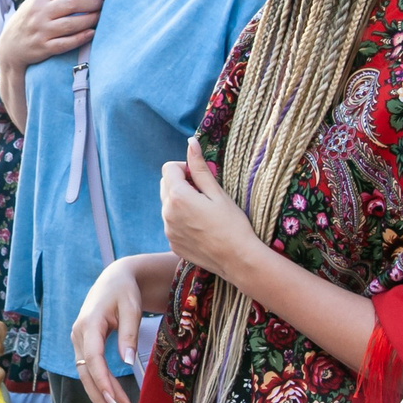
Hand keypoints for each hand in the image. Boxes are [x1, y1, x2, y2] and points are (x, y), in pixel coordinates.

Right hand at [0, 0, 104, 73]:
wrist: (10, 46)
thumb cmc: (29, 20)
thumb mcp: (36, 1)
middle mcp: (40, 12)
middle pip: (73, 3)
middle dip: (93, 2)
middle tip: (104, 3)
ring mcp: (42, 30)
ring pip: (72, 24)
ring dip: (91, 19)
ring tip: (100, 17)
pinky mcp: (44, 48)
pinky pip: (67, 42)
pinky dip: (82, 37)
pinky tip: (92, 33)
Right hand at [71, 257, 147, 402]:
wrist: (114, 280)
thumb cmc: (125, 291)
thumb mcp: (131, 308)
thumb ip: (129, 334)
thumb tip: (128, 362)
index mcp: (89, 323)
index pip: (93, 357)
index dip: (102, 381)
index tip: (115, 401)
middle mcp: (78, 333)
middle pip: (86, 371)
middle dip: (102, 396)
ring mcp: (78, 340)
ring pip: (84, 374)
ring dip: (98, 395)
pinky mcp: (83, 345)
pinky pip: (88, 369)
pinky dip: (97, 386)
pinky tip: (109, 401)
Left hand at [159, 139, 257, 281]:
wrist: (238, 259)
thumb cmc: (232, 224)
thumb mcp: (217, 192)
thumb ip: (199, 167)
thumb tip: (190, 142)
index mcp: (178, 196)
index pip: (169, 168)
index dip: (184, 168)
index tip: (200, 177)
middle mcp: (167, 213)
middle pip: (165, 185)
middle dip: (180, 183)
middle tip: (204, 193)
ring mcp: (168, 230)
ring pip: (167, 205)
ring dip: (180, 202)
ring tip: (204, 212)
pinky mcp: (172, 243)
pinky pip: (171, 223)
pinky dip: (181, 220)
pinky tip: (201, 227)